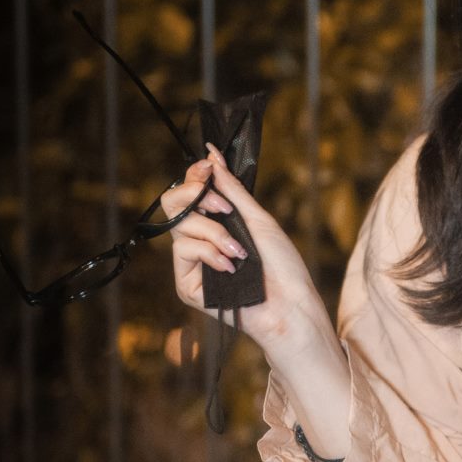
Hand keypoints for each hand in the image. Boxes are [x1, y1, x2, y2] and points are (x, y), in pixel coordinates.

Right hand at [159, 139, 320, 345]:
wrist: (289, 304)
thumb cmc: (282, 265)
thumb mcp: (258, 219)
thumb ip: (232, 190)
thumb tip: (212, 157)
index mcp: (217, 223)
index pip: (190, 192)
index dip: (195, 176)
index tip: (208, 166)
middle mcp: (200, 239)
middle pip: (172, 203)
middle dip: (195, 196)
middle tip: (222, 207)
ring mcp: (192, 262)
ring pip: (181, 225)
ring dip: (215, 233)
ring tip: (240, 251)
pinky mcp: (187, 283)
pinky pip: (184, 250)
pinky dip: (210, 253)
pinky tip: (230, 267)